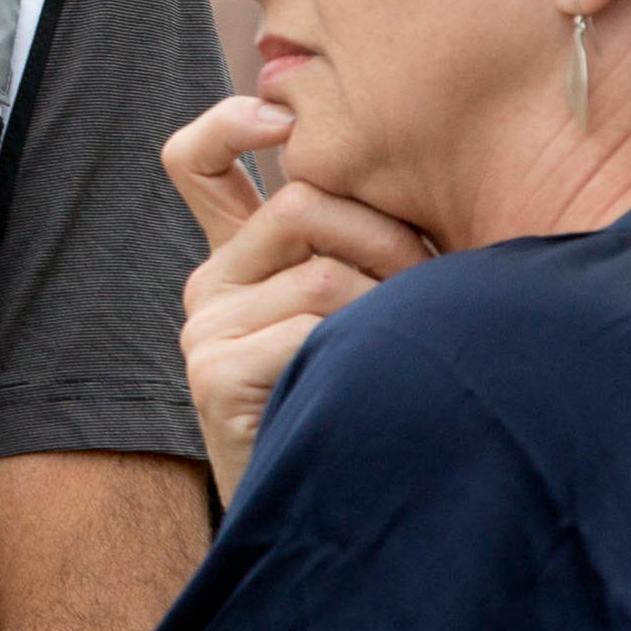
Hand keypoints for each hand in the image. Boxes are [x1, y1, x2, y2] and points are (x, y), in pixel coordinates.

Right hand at [163, 94, 432, 500]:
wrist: (332, 512)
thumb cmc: (369, 398)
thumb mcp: (364, 306)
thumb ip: (362, 245)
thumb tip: (420, 168)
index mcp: (238, 259)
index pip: (196, 161)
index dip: (229, 122)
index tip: (281, 118)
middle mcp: (208, 286)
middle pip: (301, 204)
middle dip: (386, 237)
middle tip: (433, 282)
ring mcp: (204, 331)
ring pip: (323, 272)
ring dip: (393, 305)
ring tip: (416, 347)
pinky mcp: (214, 375)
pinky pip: (312, 329)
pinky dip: (366, 350)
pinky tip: (377, 381)